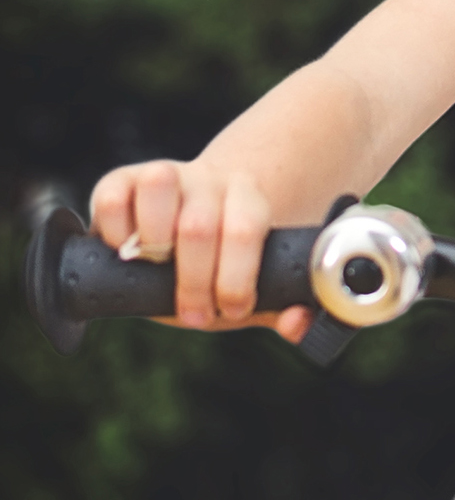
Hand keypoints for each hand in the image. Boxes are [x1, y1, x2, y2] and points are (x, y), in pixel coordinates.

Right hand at [89, 160, 312, 342]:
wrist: (195, 224)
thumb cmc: (228, 264)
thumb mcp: (260, 287)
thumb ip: (284, 308)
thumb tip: (296, 324)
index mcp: (250, 200)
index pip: (244, 231)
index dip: (235, 280)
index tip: (232, 311)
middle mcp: (209, 181)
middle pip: (198, 224)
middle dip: (195, 283)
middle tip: (195, 314)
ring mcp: (164, 174)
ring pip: (157, 186)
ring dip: (153, 244)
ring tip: (158, 274)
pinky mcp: (121, 179)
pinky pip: (112, 196)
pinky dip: (114, 231)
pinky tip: (126, 255)